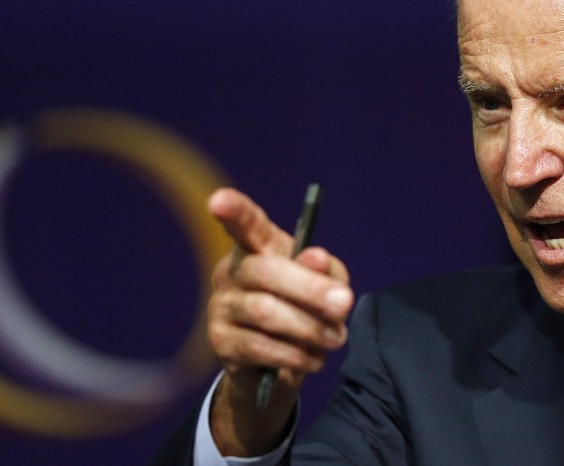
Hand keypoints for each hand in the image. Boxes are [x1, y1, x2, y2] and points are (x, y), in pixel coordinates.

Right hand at [205, 187, 352, 455]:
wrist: (281, 362)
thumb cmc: (306, 308)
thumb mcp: (328, 284)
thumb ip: (326, 270)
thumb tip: (316, 258)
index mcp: (258, 247)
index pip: (245, 224)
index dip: (233, 211)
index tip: (218, 201)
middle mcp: (233, 271)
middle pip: (265, 271)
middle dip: (310, 289)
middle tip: (344, 304)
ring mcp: (222, 306)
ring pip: (265, 312)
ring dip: (309, 327)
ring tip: (336, 338)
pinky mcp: (221, 342)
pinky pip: (259, 347)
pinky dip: (294, 354)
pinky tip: (314, 358)